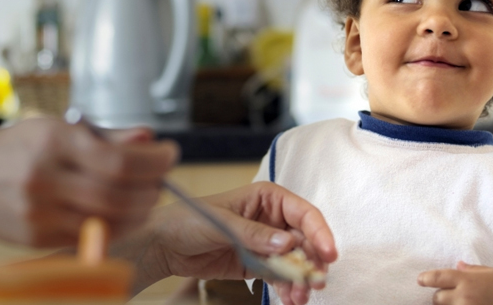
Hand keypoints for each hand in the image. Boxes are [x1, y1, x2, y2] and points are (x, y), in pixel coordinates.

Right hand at [0, 118, 177, 246]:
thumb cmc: (16, 148)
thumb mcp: (58, 128)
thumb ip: (107, 136)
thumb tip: (148, 138)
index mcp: (54, 141)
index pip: (120, 159)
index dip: (155, 161)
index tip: (171, 155)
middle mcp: (46, 176)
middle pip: (119, 193)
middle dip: (152, 188)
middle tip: (162, 180)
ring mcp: (39, 211)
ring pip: (109, 220)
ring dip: (141, 211)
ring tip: (148, 197)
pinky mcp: (36, 237)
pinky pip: (89, 236)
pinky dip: (117, 227)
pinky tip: (124, 214)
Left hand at [132, 182, 336, 298]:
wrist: (164, 244)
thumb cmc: (189, 219)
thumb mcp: (222, 223)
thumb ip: (254, 233)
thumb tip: (286, 242)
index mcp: (266, 197)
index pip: (303, 213)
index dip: (319, 232)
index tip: (328, 253)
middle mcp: (270, 219)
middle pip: (304, 240)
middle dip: (312, 262)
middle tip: (315, 282)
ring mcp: (265, 243)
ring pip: (295, 262)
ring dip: (301, 280)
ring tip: (299, 297)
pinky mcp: (256, 264)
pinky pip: (280, 276)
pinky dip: (287, 288)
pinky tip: (291, 300)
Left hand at [418, 261, 492, 304]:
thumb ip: (473, 270)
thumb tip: (460, 265)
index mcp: (467, 280)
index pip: (437, 278)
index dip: (425, 278)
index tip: (420, 280)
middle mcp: (464, 296)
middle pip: (437, 298)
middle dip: (440, 296)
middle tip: (446, 294)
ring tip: (458, 301)